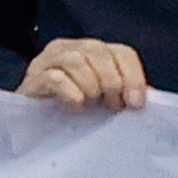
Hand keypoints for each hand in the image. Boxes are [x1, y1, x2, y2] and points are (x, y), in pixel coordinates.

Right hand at [17, 39, 152, 113]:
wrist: (29, 130)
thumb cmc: (69, 112)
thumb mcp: (101, 101)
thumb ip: (122, 94)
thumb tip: (148, 97)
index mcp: (90, 51)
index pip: (120, 52)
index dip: (133, 76)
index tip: (136, 104)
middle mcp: (67, 48)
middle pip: (98, 51)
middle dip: (112, 82)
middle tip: (110, 107)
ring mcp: (45, 61)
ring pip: (76, 61)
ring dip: (90, 87)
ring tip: (90, 106)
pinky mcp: (31, 79)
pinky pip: (55, 78)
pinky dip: (71, 95)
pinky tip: (74, 109)